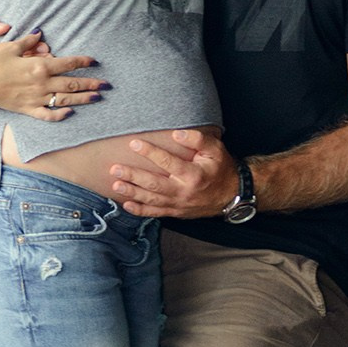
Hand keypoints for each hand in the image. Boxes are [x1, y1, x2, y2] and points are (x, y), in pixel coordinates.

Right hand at [0, 21, 104, 118]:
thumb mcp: (10, 48)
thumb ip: (28, 43)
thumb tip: (39, 34)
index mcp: (39, 66)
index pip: (68, 63)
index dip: (83, 61)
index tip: (94, 60)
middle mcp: (41, 83)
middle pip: (72, 83)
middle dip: (91, 83)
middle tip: (106, 84)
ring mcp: (36, 99)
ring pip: (65, 99)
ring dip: (83, 99)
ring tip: (97, 98)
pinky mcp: (28, 110)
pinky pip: (48, 115)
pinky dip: (60, 115)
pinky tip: (70, 113)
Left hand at [109, 130, 236, 217]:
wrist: (232, 194)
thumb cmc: (221, 168)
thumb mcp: (215, 149)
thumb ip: (197, 139)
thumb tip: (176, 133)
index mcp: (193, 174)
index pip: (167, 162)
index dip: (150, 152)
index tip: (134, 143)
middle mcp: (184, 191)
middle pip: (154, 184)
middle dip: (133, 176)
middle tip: (115, 169)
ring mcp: (179, 204)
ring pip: (152, 200)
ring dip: (132, 193)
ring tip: (116, 185)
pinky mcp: (176, 212)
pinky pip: (156, 213)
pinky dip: (140, 210)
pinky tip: (126, 205)